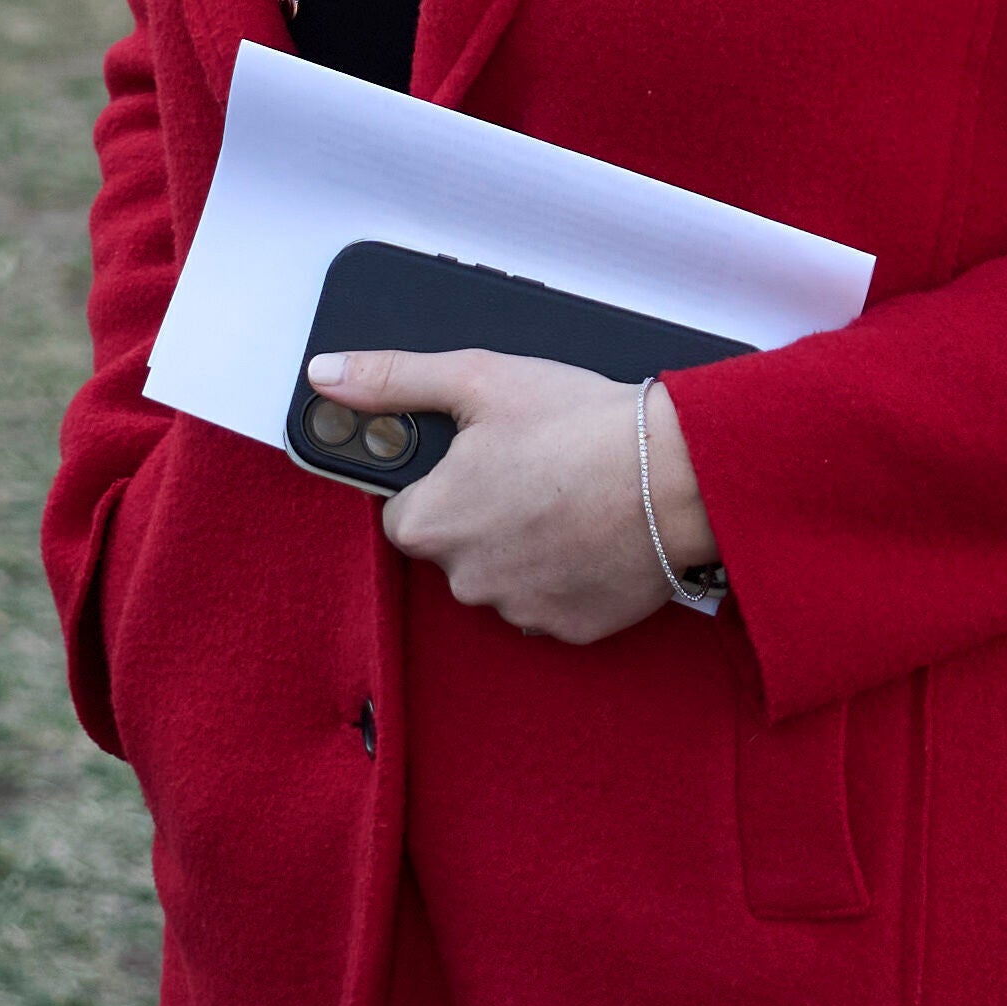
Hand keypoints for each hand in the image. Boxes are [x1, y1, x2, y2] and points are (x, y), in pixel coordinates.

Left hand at [317, 349, 707, 646]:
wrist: (680, 473)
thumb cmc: (581, 424)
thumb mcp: (477, 379)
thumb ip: (393, 379)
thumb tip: (326, 375)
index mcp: (431, 523)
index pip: (404, 516)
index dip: (440, 487)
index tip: (478, 465)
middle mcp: (465, 580)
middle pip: (455, 551)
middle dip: (484, 519)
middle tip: (535, 475)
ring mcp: (519, 611)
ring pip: (503, 580)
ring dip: (524, 550)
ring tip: (570, 502)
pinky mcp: (570, 629)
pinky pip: (552, 604)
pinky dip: (567, 576)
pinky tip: (592, 536)